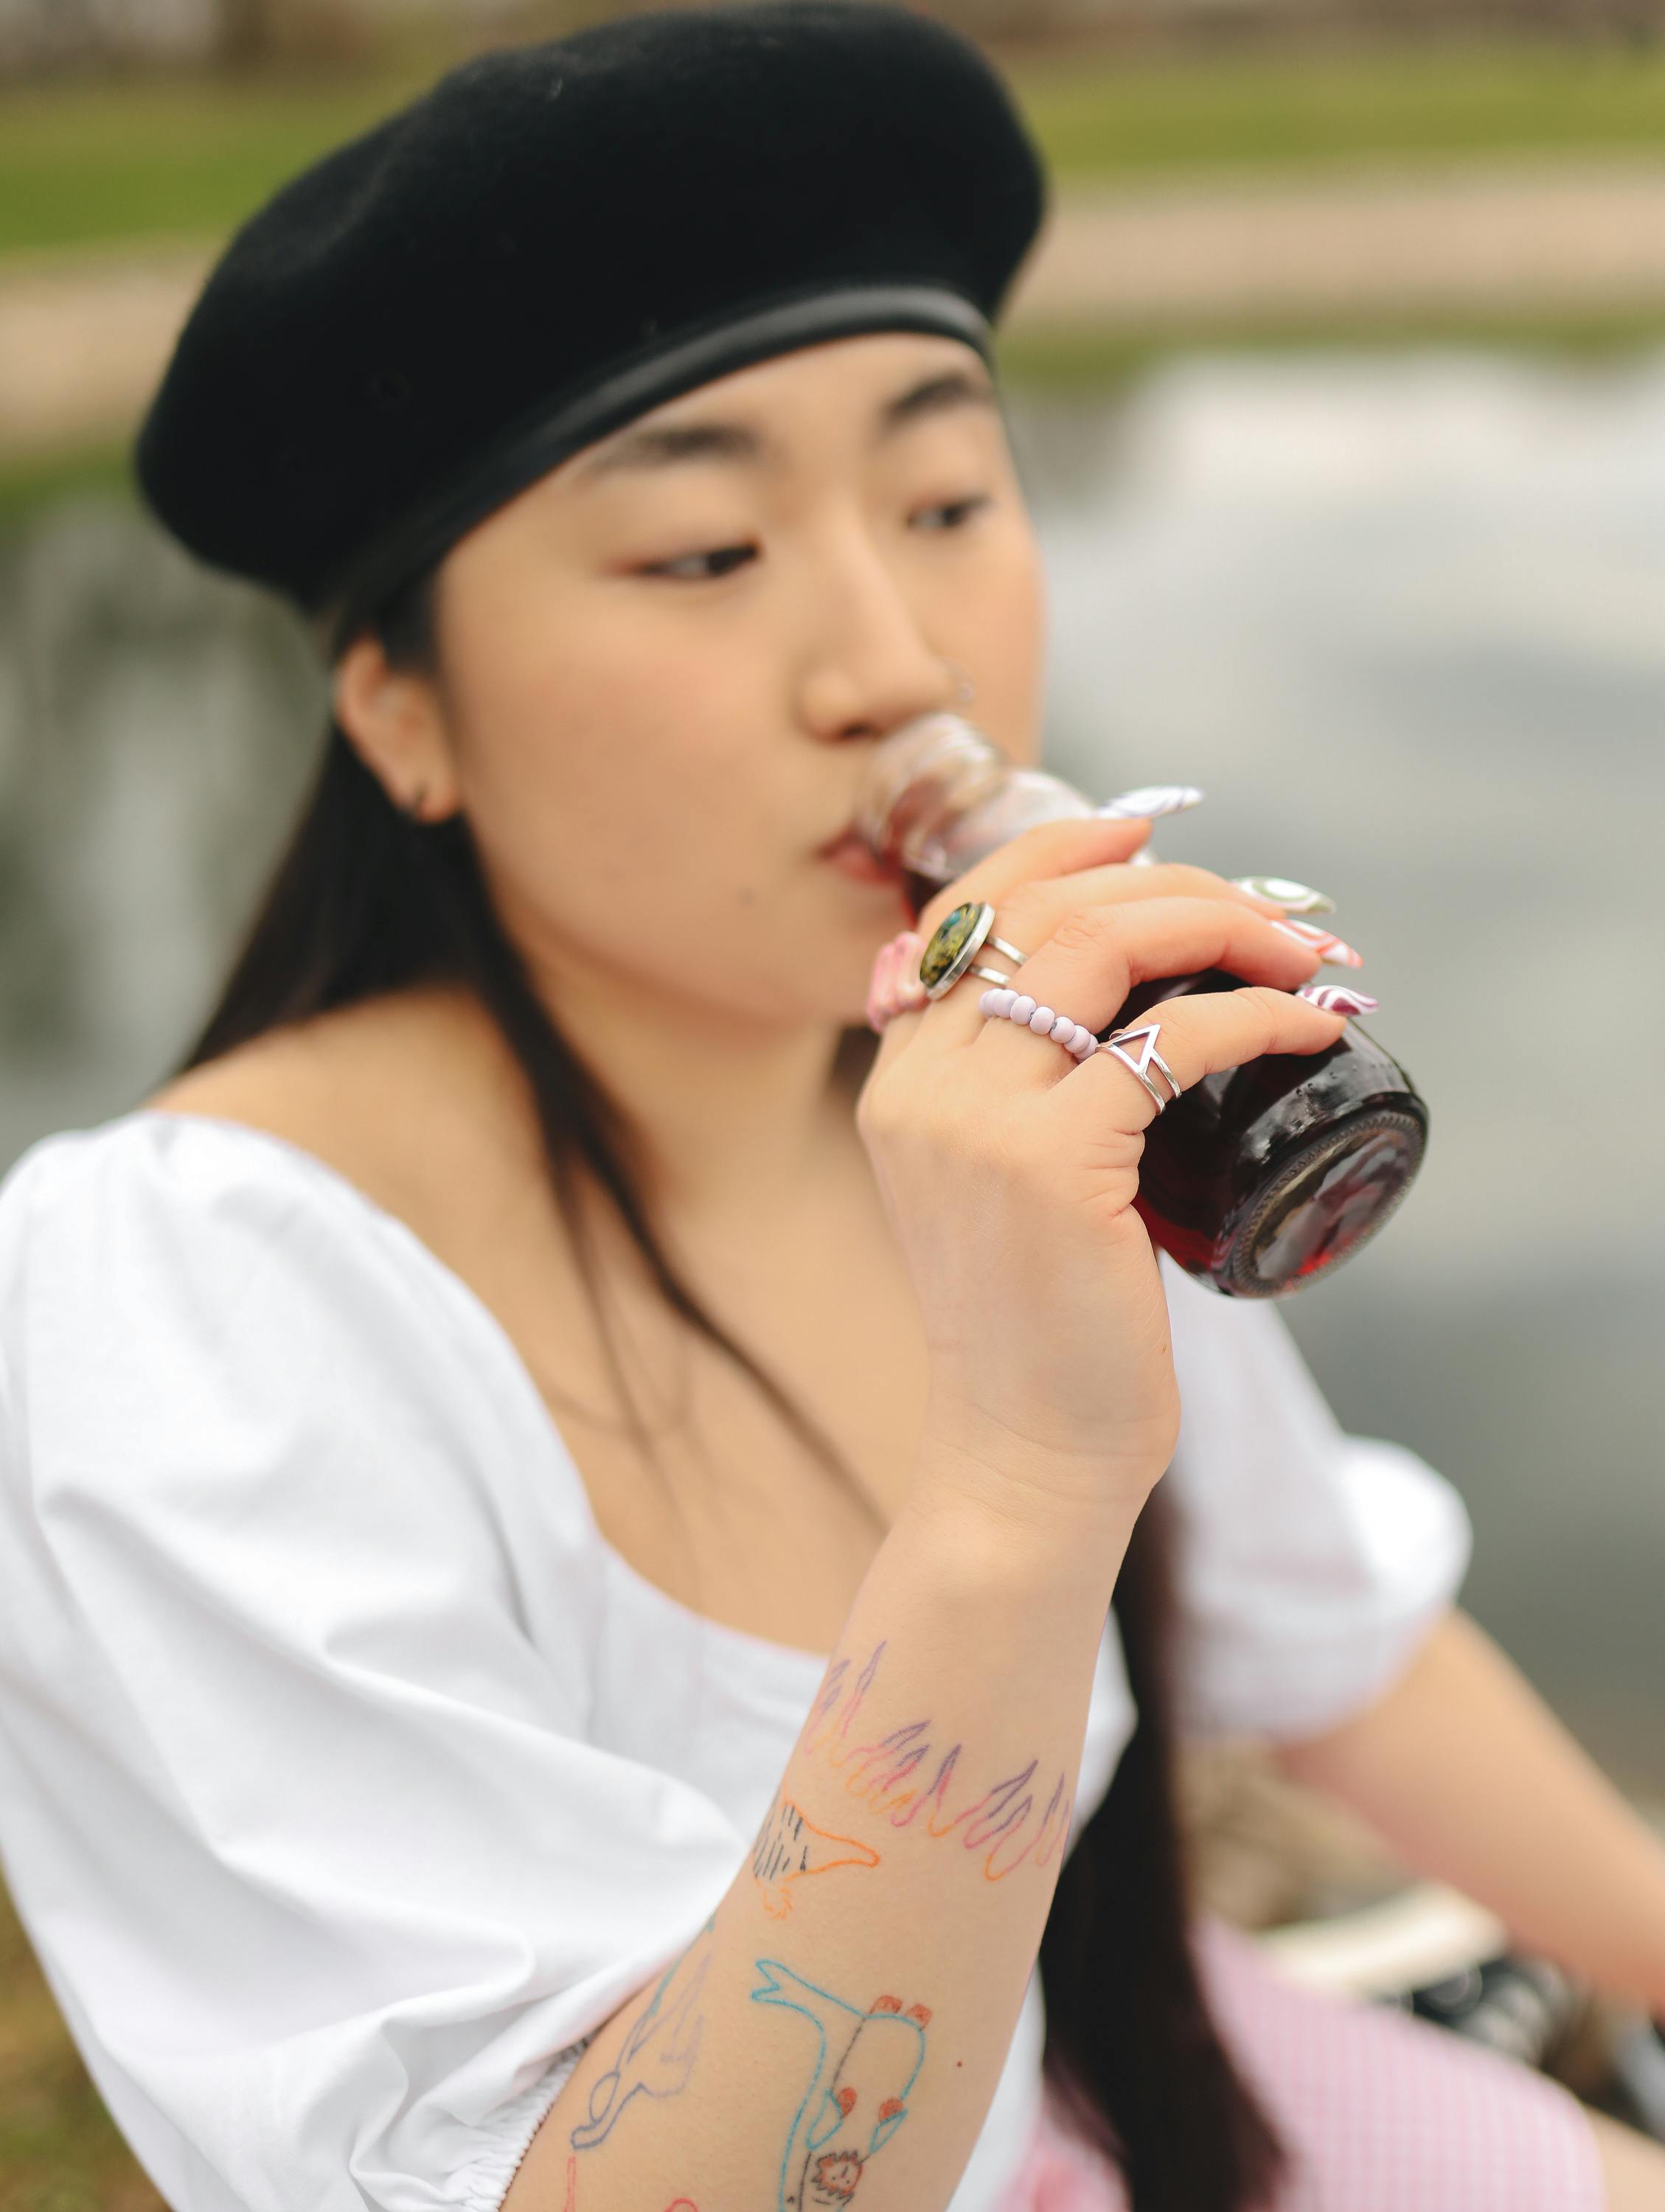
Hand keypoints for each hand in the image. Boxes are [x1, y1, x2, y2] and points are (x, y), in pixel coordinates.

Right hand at [855, 817, 1353, 1514]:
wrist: (1020, 1456)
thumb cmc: (1038, 1330)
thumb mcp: (998, 1188)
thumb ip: (1018, 1099)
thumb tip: (1120, 1023)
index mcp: (901, 1078)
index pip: (971, 907)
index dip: (1064, 843)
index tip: (1151, 829)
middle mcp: (921, 1082)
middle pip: (1049, 907)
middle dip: (1178, 884)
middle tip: (1274, 913)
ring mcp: (976, 1120)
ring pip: (1102, 946)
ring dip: (1221, 925)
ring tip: (1305, 950)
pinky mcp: (1048, 1167)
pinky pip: (1169, 1045)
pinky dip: (1254, 1018)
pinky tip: (1308, 1027)